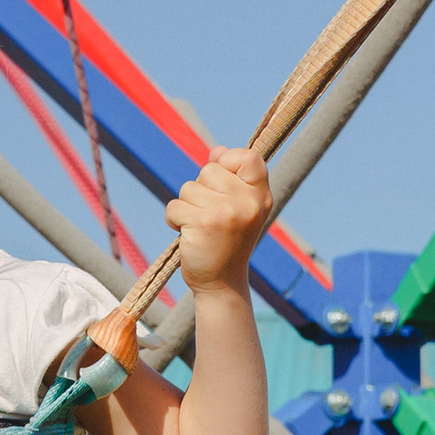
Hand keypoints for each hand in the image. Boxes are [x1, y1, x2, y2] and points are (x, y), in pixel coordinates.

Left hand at [166, 147, 272, 294]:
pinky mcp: (203, 223)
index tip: (223, 182)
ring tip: (200, 227)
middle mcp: (248, 202)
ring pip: (188, 188)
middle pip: (209, 170)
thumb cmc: (227, 241)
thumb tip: (217, 151)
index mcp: (261, 196)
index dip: (229, 161)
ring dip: (186, 207)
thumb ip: (230, 177)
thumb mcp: (238, 207)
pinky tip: (188, 235)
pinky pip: (174, 206)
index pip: (249, 156)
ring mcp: (226, 212)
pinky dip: (174, 220)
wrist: (221, 283)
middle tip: (211, 216)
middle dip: (201, 190)